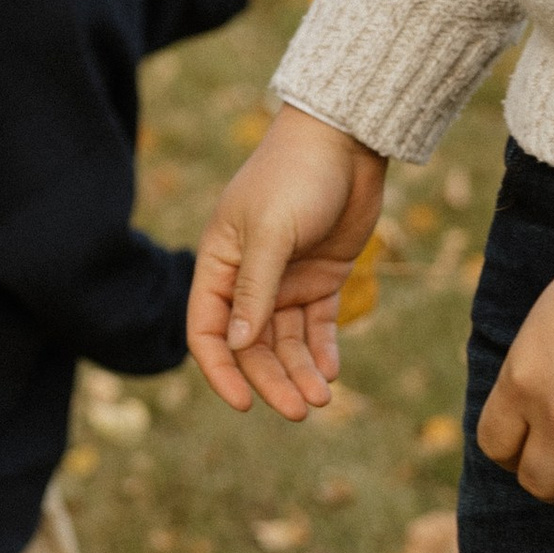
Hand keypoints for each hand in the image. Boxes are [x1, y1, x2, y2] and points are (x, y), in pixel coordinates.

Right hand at [188, 106, 385, 420]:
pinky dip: (322, 350)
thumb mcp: (271, 233)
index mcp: (219, 263)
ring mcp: (286, 280)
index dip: (221, 370)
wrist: (346, 141)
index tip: (244, 403)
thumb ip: (255, 290)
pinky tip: (332, 371)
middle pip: (251, 345)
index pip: (207, 330)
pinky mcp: (321, 277)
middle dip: (272, 380)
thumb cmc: (296, 177)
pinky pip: (316, 325)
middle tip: (301, 411)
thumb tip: (236, 344)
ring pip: (285, 341)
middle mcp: (247, 278)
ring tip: (322, 399)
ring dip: (300, 371)